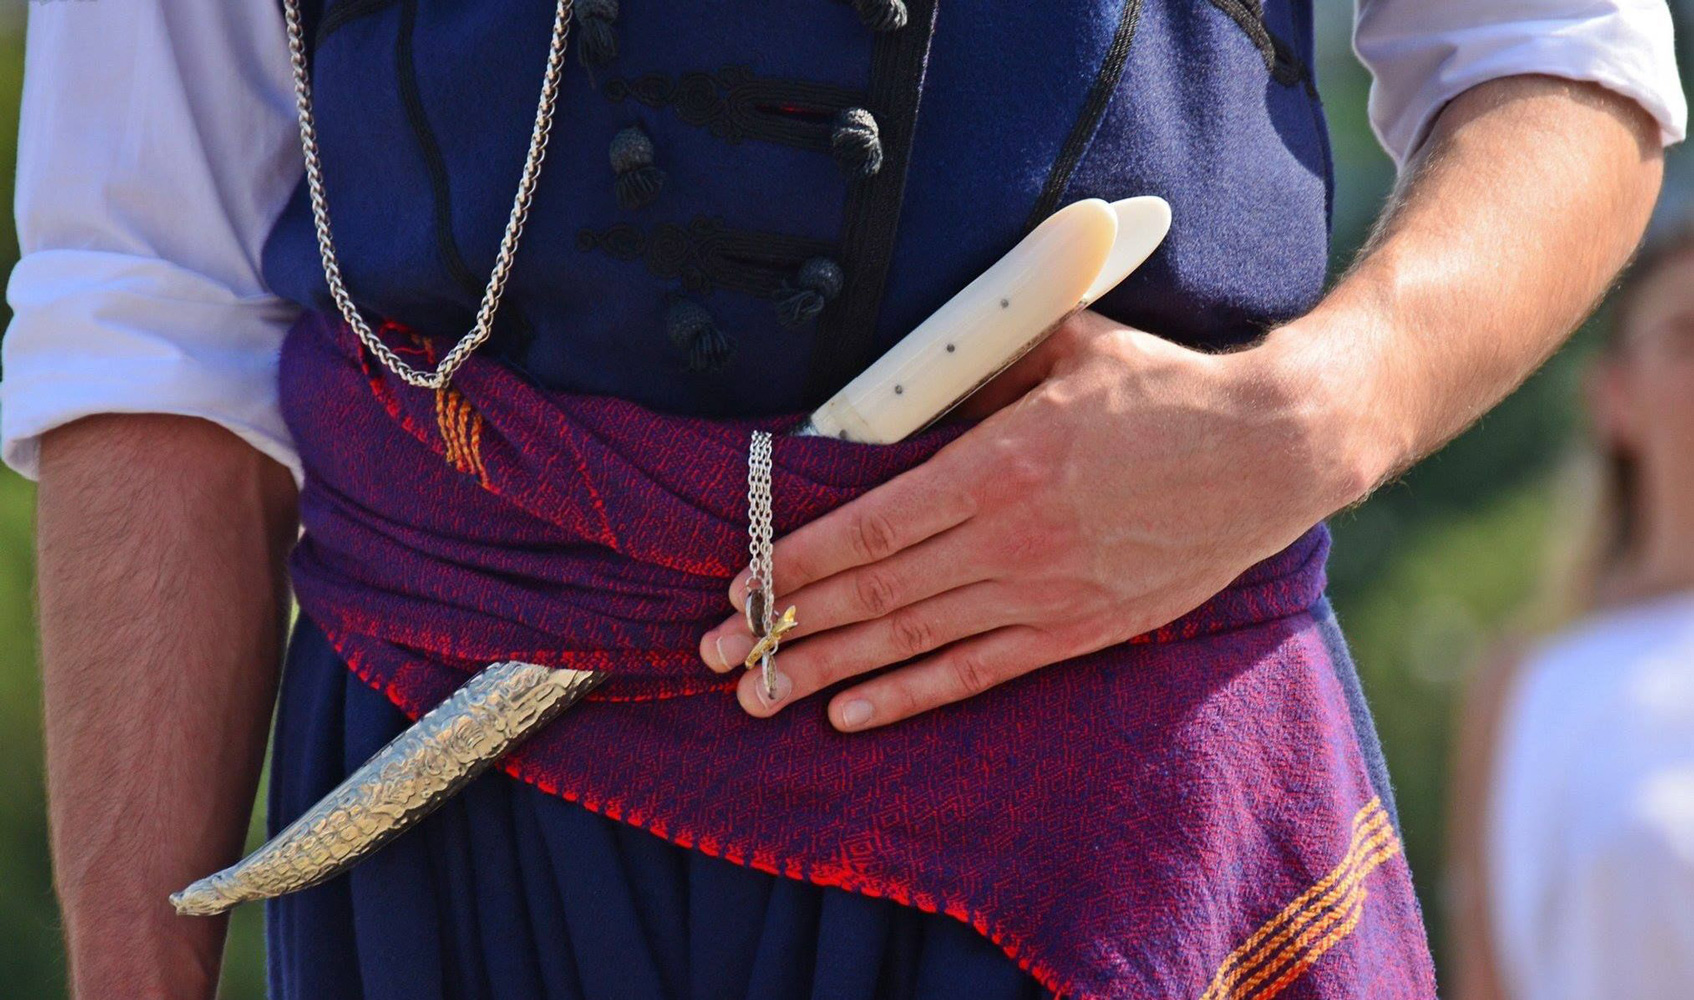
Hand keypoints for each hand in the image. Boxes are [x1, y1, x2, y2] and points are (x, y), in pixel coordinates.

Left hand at [699, 310, 1387, 729]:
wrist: (1272, 449)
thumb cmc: (1165, 389)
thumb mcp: (1064, 348)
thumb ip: (977, 370)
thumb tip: (905, 387)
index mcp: (999, 462)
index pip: (869, 526)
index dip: (797, 563)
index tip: (742, 586)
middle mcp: (1010, 537)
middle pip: (875, 592)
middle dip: (787, 627)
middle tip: (718, 657)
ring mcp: (1045, 590)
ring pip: (913, 640)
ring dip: (828, 669)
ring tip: (760, 694)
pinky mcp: (1080, 628)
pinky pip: (978, 671)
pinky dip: (910, 693)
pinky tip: (851, 711)